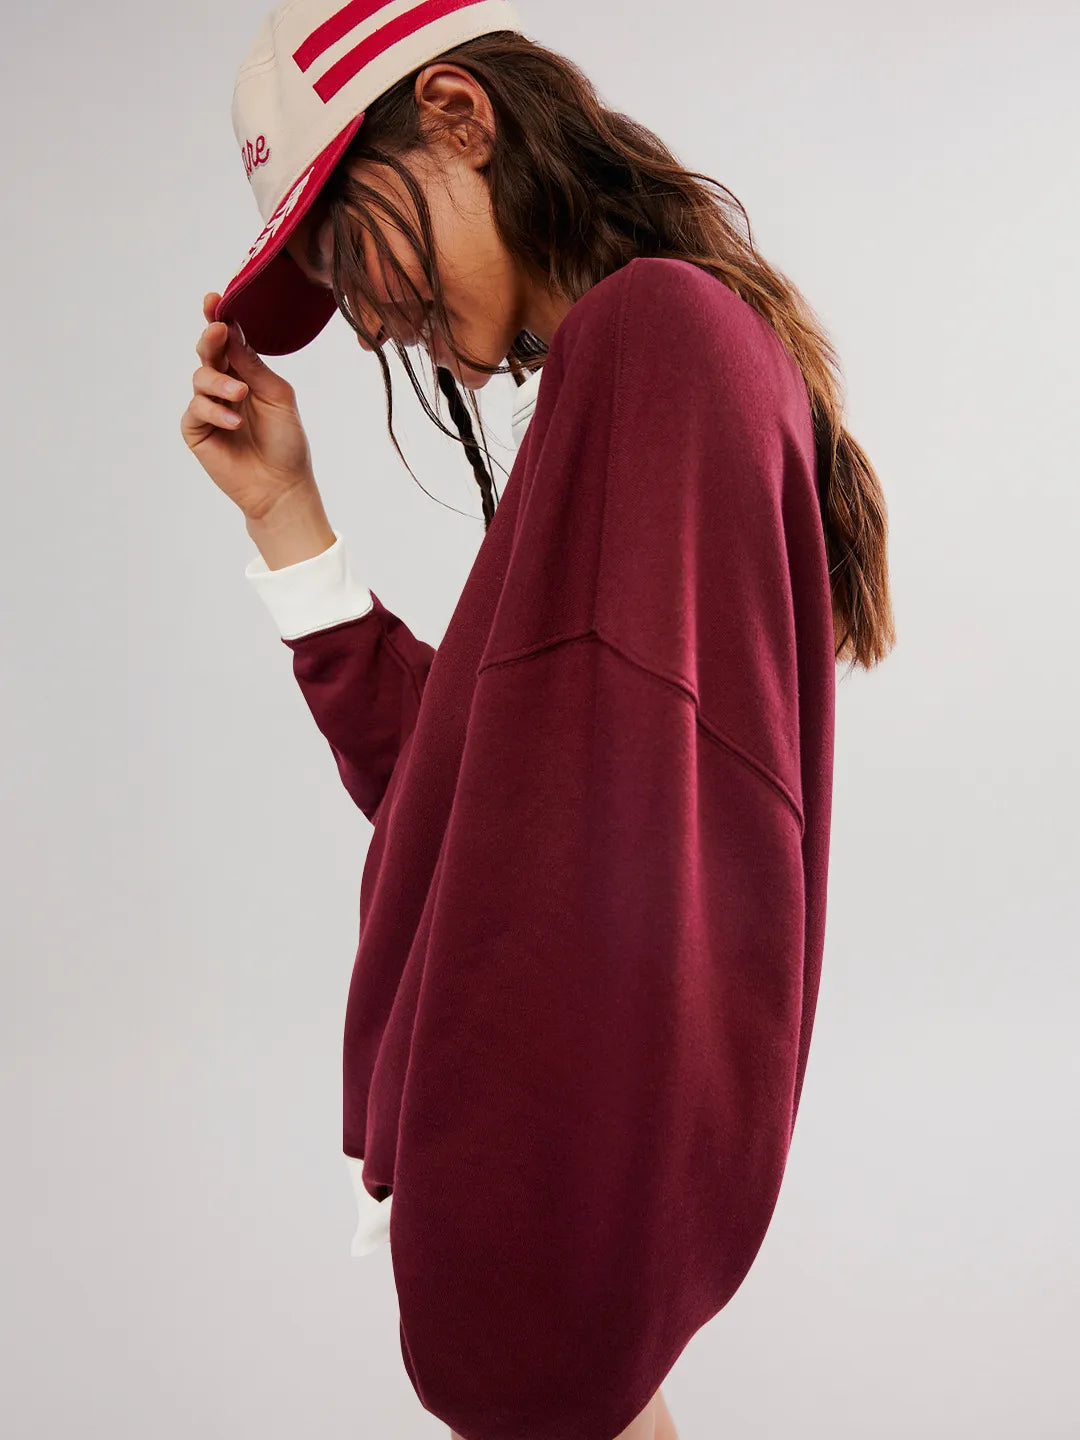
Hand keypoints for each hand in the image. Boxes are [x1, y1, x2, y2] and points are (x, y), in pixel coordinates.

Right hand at [180, 293, 317, 520]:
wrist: (281, 485)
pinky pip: (196, 409)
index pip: (228, 340)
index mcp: (246, 373)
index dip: (218, 319)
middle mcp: (224, 386)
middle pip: (208, 351)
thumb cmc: (286, 442)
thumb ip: (253, 365)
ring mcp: (208, 407)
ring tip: (241, 396)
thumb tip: (231, 331)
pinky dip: (214, 411)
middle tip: (217, 331)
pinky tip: (233, 422)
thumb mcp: (277, 396)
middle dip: (210, 339)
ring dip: (219, 382)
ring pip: (200, 377)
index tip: (213, 299)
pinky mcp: (196, 430)